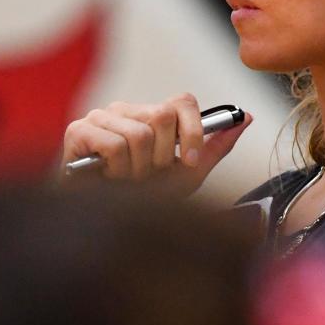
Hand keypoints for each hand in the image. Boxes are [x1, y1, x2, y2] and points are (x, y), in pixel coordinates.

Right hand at [61, 93, 252, 194]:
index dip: (194, 131)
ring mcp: (100, 117)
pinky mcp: (79, 130)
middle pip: (162, 116)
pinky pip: (114, 145)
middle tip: (149, 176)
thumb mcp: (184, 176)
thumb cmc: (139, 199)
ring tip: (126, 182)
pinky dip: (118, 171)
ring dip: (139, 171)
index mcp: (150, 115)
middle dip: (163, 157)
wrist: (98, 224)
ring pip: (140, 134)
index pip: (182, 100)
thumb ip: (214, 148)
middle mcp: (125, 110)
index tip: (191, 162)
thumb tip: (245, 118)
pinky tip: (108, 179)